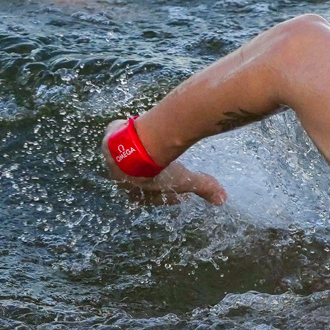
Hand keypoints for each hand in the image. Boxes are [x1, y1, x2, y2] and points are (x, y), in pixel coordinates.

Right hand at [103, 120, 227, 205]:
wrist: (140, 148)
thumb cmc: (161, 169)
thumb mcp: (186, 179)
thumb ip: (205, 188)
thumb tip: (221, 200)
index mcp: (135, 194)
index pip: (150, 198)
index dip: (164, 193)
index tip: (176, 188)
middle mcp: (120, 179)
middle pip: (135, 179)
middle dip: (148, 174)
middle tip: (162, 165)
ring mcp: (112, 161)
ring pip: (124, 159)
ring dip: (135, 154)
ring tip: (150, 145)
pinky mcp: (108, 142)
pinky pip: (116, 139)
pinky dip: (125, 136)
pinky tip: (136, 129)